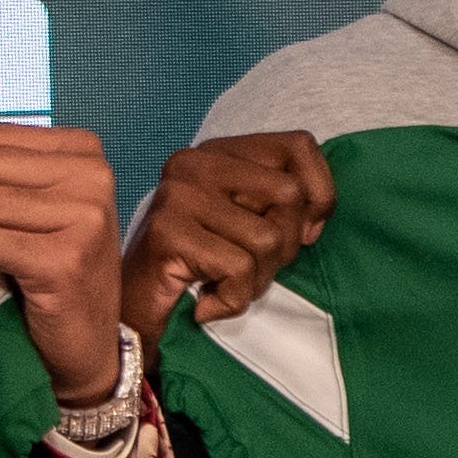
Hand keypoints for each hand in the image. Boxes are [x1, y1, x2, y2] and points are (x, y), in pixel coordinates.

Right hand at [122, 132, 333, 338]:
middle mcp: (194, 162)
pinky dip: (235, 298)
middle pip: (289, 193)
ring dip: (258, 278)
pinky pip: (239, 267)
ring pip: (268, 238)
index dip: (320, 194)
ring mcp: (178, 194)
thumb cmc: (204, 269)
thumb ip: (285, 202)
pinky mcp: (168, 232)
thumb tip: (317, 213)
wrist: (138, 312)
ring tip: (227, 285)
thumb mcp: (252, 224)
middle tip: (253, 267)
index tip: (305, 233)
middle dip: (286, 246)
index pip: (299, 145)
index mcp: (218, 151)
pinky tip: (210, 300)